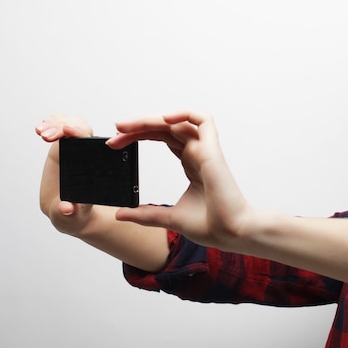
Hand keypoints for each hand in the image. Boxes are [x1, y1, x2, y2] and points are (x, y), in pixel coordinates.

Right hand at [35, 115, 95, 235]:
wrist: (70, 212)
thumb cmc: (76, 214)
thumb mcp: (73, 216)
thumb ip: (69, 213)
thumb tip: (66, 207)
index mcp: (96, 169)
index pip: (92, 145)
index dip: (80, 134)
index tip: (67, 132)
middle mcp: (89, 156)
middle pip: (81, 128)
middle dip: (65, 126)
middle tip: (47, 135)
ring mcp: (76, 149)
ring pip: (71, 125)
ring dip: (57, 123)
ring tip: (42, 132)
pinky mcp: (64, 147)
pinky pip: (60, 128)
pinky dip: (51, 124)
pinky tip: (41, 130)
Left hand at [107, 111, 253, 249]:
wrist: (232, 233)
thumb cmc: (212, 225)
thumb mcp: (170, 218)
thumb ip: (146, 214)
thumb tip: (120, 213)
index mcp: (191, 164)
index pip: (162, 138)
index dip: (138, 136)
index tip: (116, 144)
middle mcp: (198, 153)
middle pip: (165, 128)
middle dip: (138, 127)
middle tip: (115, 132)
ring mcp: (205, 151)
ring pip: (177, 122)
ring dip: (151, 120)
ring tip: (127, 126)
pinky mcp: (212, 151)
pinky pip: (203, 120)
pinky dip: (184, 114)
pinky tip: (163, 120)